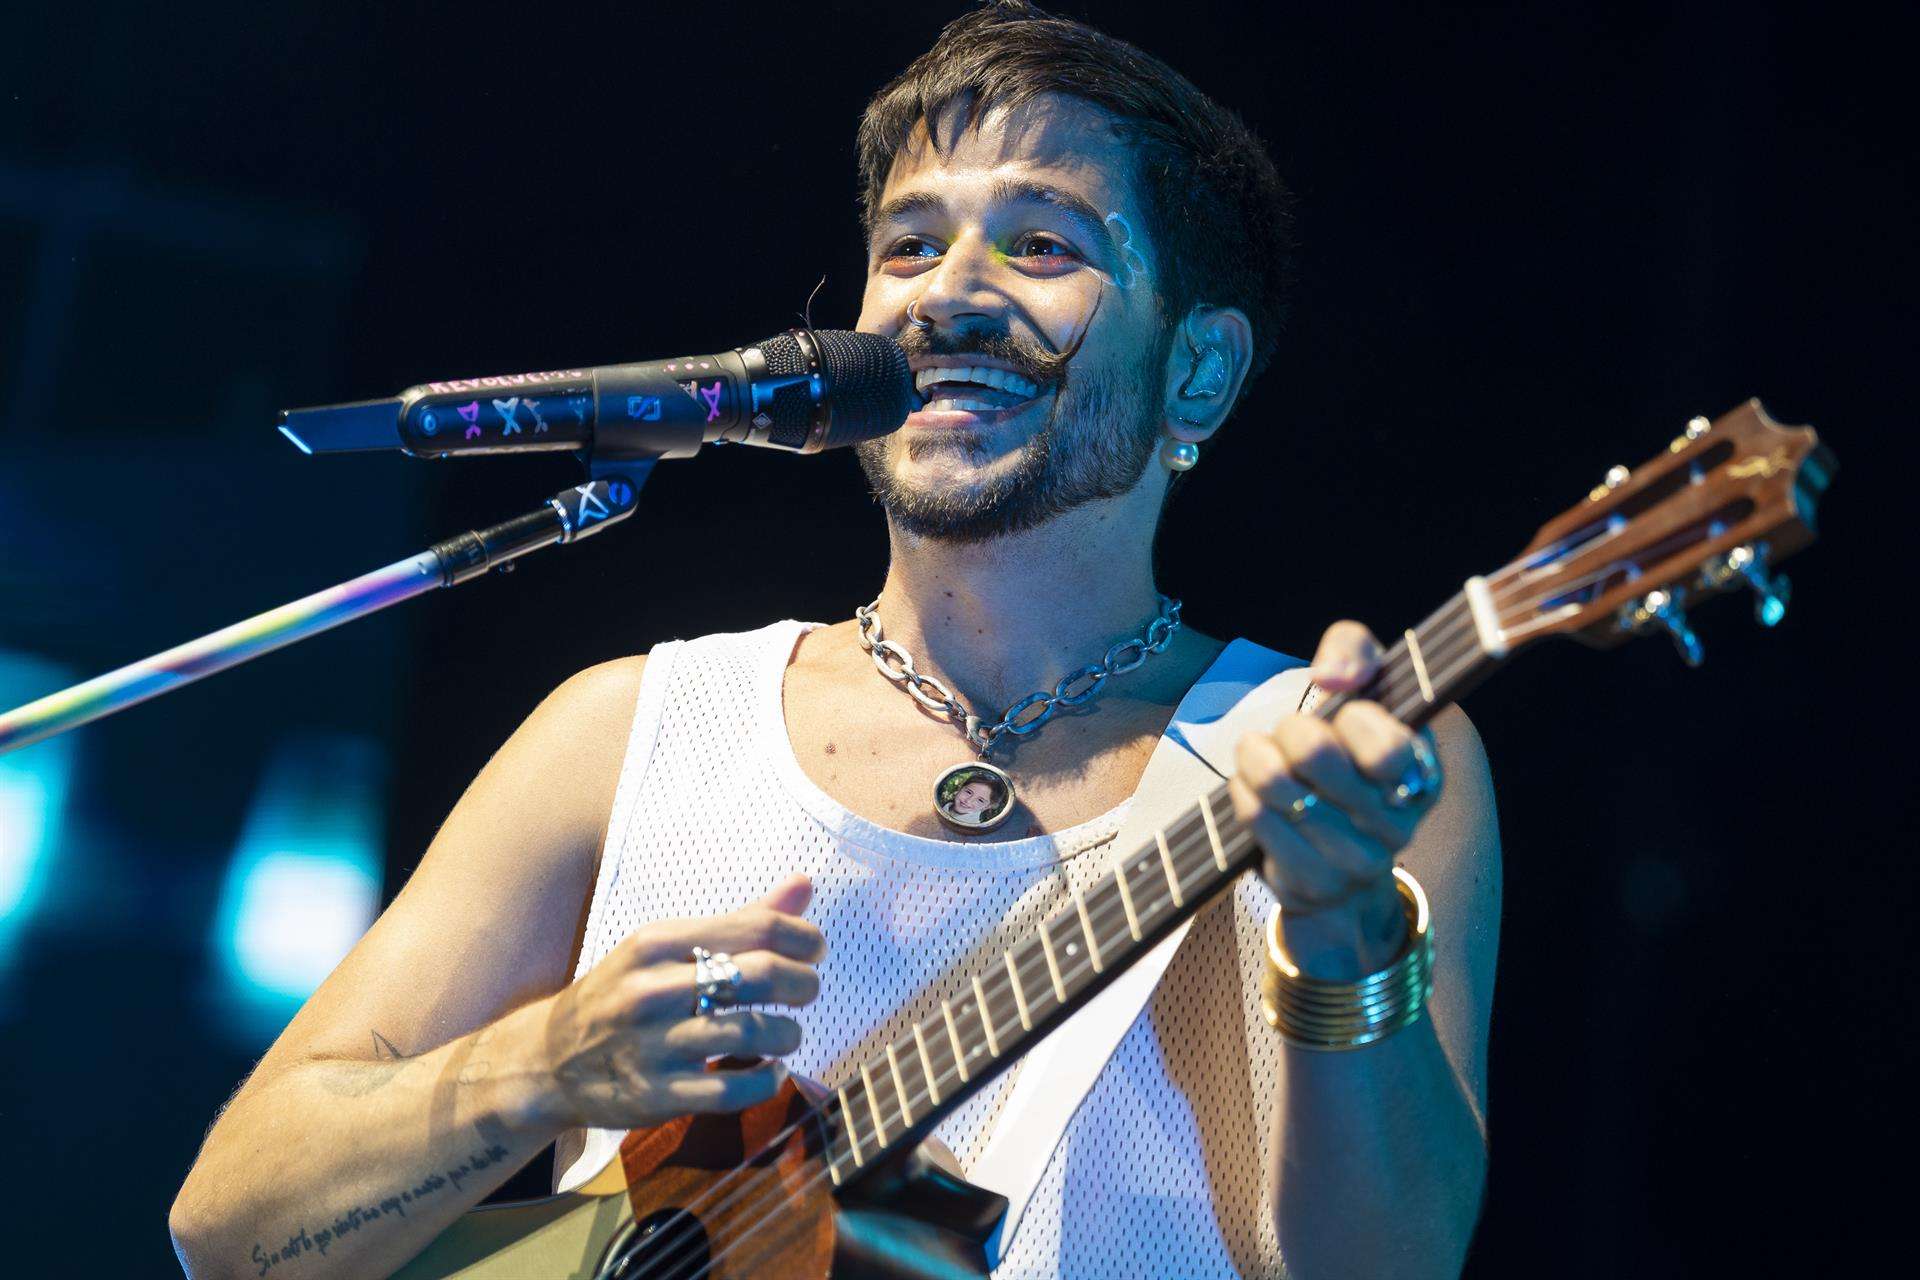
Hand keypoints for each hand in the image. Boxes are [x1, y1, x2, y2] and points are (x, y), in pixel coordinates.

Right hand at [534, 873, 824, 1130]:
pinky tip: (771, 1070)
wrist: (548, 1062)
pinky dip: (767, 1080)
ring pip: (753, 1033)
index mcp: (656, 942)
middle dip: (804, 983)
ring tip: (788, 1033)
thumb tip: (803, 884)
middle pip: (762, 975)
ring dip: (788, 1034)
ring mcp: (653, 1045)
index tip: (813, 951)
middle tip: (809, 990)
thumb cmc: (622, 994)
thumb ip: (739, 921)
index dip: (803, 938)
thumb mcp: (664, 948)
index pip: (756, 928)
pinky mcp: (656, 1096)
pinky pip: (733, 1090)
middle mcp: (652, 990)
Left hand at [1229, 622, 1438, 977]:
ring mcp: (1358, 860)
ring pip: (1279, 786)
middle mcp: (1399, 822)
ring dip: (1256, 759)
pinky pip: (1258, 819)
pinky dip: (1243, 792)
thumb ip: (1354, 649)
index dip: (1350, 718)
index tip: (1340, 710)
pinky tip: (1250, 789)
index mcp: (1422, 770)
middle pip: (1316, 755)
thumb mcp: (1360, 685)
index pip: (1385, 744)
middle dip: (1290, 729)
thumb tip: (1332, 677)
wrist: (1334, 844)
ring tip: (1259, 756)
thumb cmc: (1346, 749)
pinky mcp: (1315, 883)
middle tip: (1288, 730)